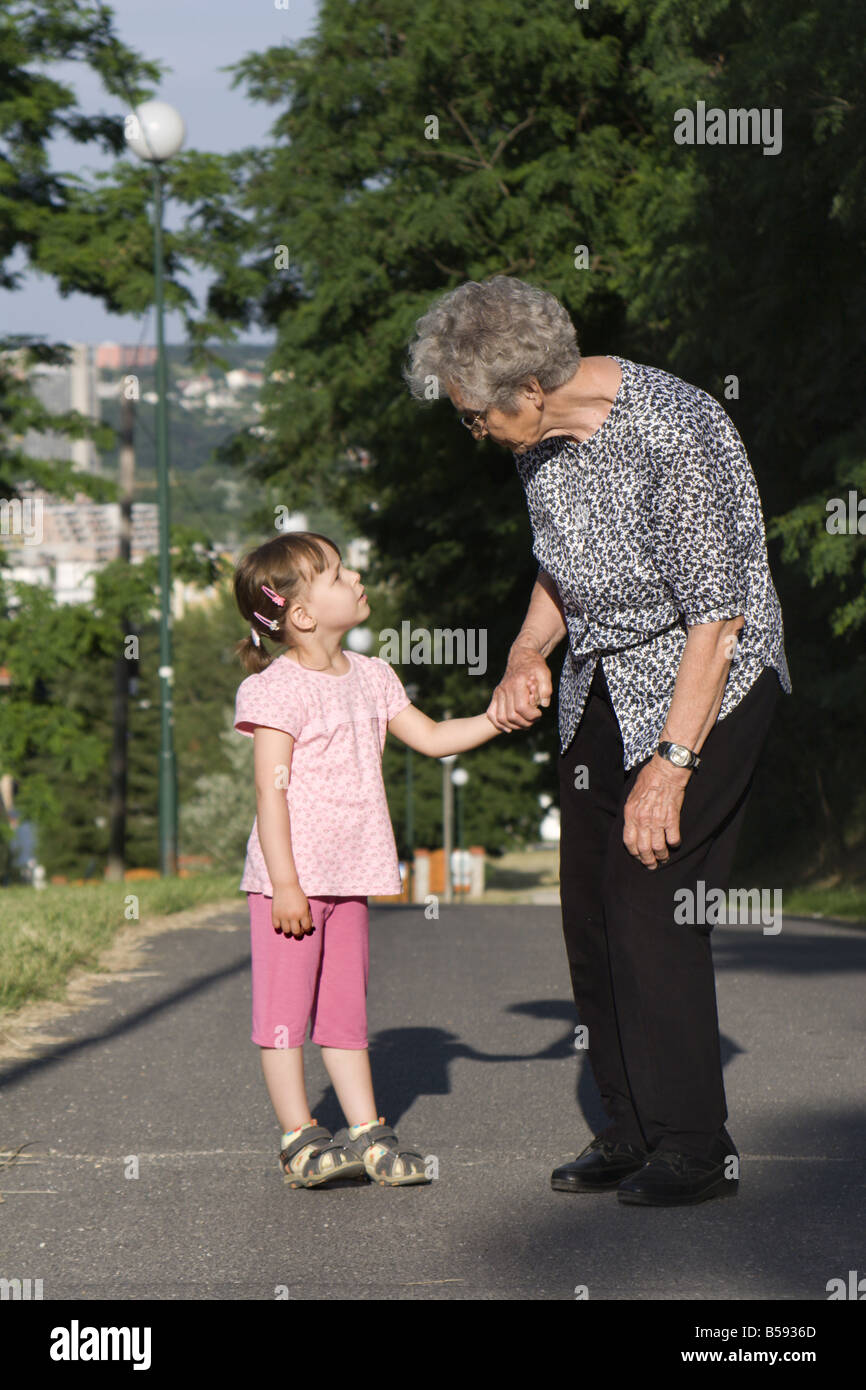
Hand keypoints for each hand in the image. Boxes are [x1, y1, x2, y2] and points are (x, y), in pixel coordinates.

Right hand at [272, 883, 313, 936]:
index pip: (306, 928)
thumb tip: (310, 927)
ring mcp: (283, 916)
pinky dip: (279, 927)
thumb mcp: (306, 904)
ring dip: (289, 931)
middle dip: (298, 933)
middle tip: (298, 931)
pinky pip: (276, 927)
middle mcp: (293, 916)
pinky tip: (281, 923)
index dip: (307, 930)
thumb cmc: (298, 895)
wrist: (285, 885)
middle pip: (296, 932)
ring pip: (286, 931)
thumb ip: (308, 916)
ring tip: (289, 927)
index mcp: (303, 913)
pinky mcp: (275, 914)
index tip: (305, 929)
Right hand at [487, 647, 551, 732]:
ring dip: (515, 725)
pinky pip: (491, 714)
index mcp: (517, 683)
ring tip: (526, 723)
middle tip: (535, 719)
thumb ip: (546, 689)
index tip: (539, 714)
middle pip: (511, 715)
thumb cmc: (535, 665)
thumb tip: (544, 705)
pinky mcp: (496, 695)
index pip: (521, 707)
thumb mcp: (545, 673)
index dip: (532, 715)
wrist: (522, 657)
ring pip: (502, 718)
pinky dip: (498, 724)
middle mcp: (505, 688)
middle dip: (525, 722)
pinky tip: (509, 728)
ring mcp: (499, 692)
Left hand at [622, 754, 691, 868]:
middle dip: (648, 860)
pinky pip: (673, 838)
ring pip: (658, 847)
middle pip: (643, 848)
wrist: (666, 770)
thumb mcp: (632, 795)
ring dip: (662, 855)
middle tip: (652, 865)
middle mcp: (642, 819)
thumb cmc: (649, 779)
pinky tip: (674, 844)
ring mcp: (657, 820)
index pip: (629, 841)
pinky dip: (674, 844)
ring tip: (664, 858)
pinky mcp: (672, 818)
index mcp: (631, 814)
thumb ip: (632, 812)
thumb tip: (632, 825)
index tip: (638, 857)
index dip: (634, 853)